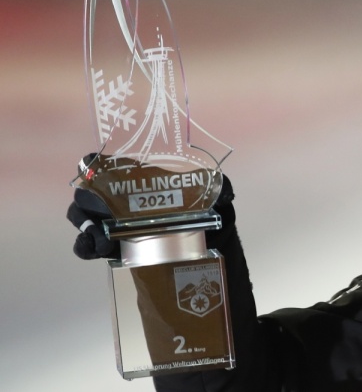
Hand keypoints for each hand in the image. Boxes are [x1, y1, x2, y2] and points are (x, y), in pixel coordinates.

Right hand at [66, 171, 235, 259]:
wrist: (209, 246)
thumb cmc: (207, 212)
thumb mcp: (214, 197)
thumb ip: (220, 189)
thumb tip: (225, 191)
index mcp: (141, 178)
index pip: (106, 165)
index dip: (94, 165)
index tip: (93, 167)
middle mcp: (122, 198)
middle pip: (89, 193)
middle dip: (88, 201)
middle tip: (100, 212)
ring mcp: (114, 223)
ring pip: (84, 219)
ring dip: (85, 226)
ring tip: (100, 238)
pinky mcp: (114, 247)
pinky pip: (90, 246)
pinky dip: (86, 246)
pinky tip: (95, 248)